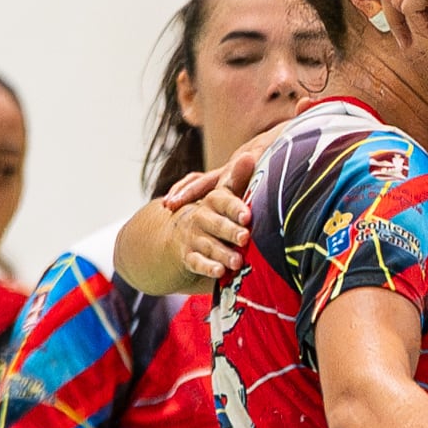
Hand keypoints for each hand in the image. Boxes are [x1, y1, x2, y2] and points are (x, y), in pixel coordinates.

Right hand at [163, 153, 255, 281]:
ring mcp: (193, 237)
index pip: (222, 200)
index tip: (247, 216)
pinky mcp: (189, 256)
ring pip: (208, 245)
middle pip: (215, 223)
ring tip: (238, 261)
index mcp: (211, 200)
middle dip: (230, 231)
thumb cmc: (213, 212)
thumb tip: (249, 154)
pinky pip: (196, 263)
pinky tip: (220, 273)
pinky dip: (208, 268)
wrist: (179, 233)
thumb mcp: (222, 195)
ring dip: (222, 253)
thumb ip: (236, 179)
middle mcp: (200, 217)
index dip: (234, 208)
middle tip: (246, 237)